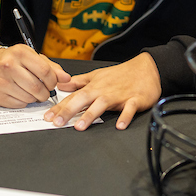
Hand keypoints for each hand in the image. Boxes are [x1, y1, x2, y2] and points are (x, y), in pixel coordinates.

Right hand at [0, 45, 70, 107]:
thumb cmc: (14, 60)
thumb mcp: (33, 57)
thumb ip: (52, 67)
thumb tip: (66, 78)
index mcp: (20, 53)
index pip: (45, 71)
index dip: (53, 81)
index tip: (52, 83)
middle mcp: (8, 66)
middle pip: (37, 88)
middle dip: (45, 93)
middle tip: (45, 91)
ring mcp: (1, 82)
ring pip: (29, 98)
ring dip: (36, 98)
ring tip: (32, 91)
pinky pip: (20, 104)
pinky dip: (25, 101)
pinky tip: (21, 93)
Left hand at [43, 52, 160, 130]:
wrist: (148, 69)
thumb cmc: (122, 74)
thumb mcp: (98, 75)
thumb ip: (79, 81)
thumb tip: (62, 84)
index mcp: (94, 86)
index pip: (73, 97)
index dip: (59, 107)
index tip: (47, 116)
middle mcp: (104, 91)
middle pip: (83, 99)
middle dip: (69, 111)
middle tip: (57, 122)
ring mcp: (119, 96)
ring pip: (102, 104)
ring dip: (91, 114)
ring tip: (80, 126)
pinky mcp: (135, 100)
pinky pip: (129, 109)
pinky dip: (125, 117)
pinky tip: (119, 125)